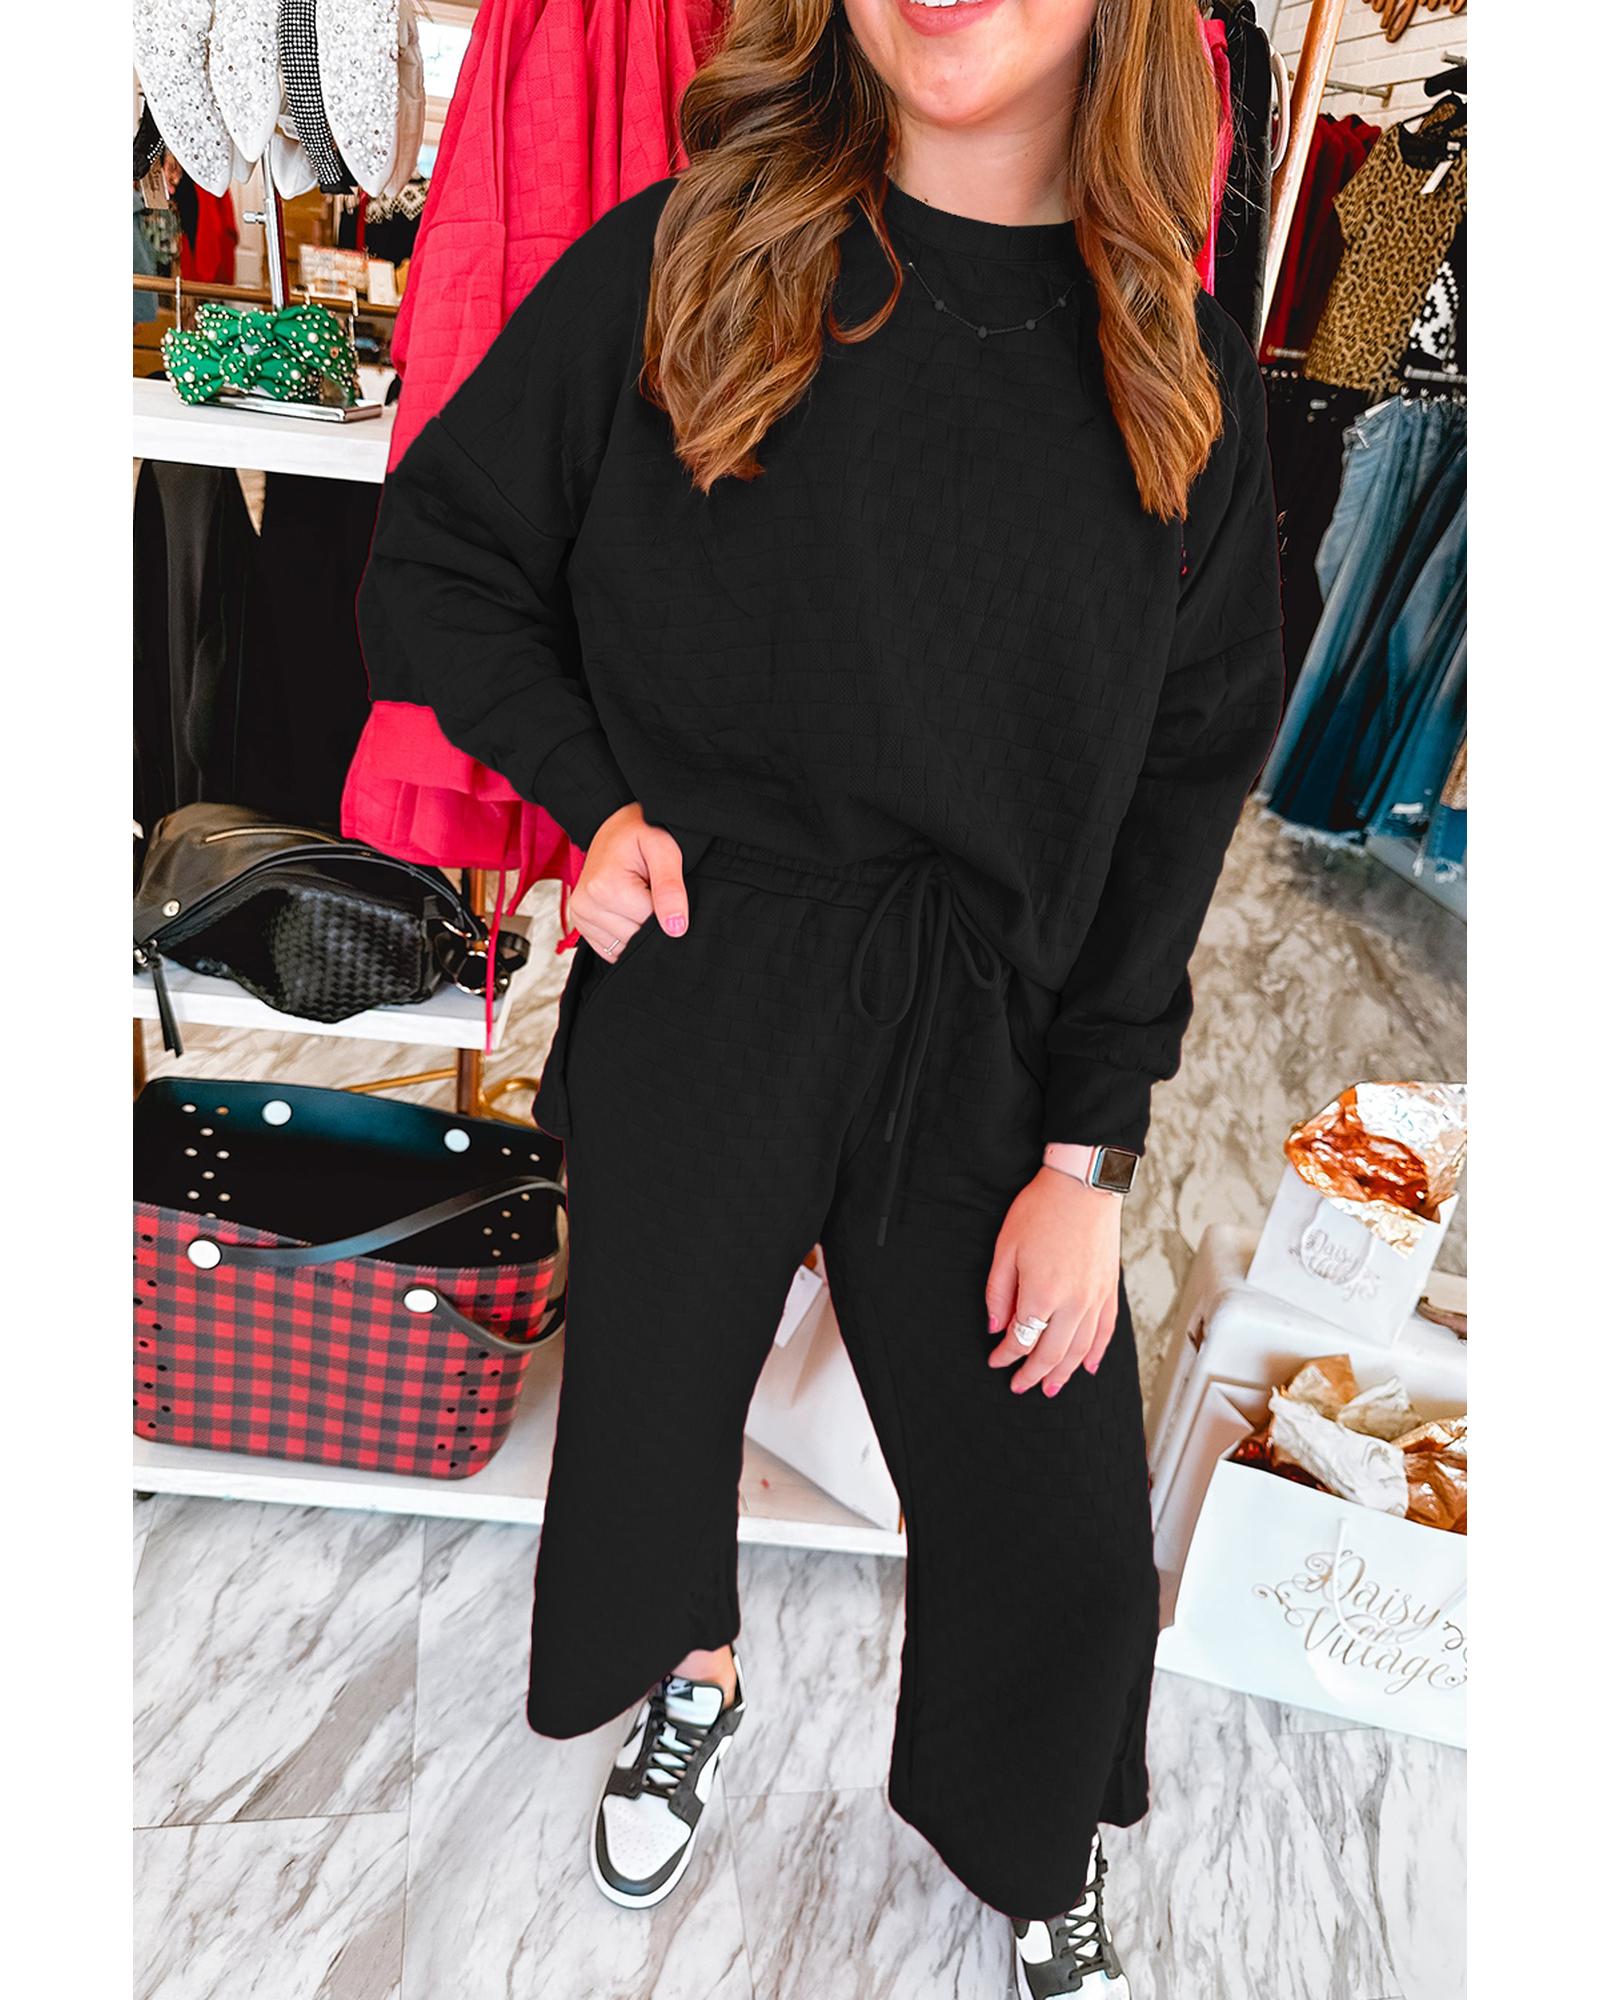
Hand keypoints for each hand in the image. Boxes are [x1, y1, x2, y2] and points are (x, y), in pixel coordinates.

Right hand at [570, 804, 688, 959]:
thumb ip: (670, 888)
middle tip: (648, 886)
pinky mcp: (582, 926)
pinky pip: (612, 949)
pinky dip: (625, 934)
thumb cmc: (641, 832)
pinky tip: (628, 909)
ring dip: (637, 926)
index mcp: (605, 888)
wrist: (615, 826)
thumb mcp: (664, 849)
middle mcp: (586, 906)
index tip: (657, 882)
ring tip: (636, 893)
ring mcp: (580, 918)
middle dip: (651, 917)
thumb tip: (676, 928)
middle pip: (636, 937)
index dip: (665, 906)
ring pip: (625, 946)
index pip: (650, 922)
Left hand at [984, 1168, 1121, 1395]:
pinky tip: (1088, 1367)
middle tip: (1019, 1386)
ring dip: (1064, 1373)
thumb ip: (999, 1292)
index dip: (1006, 1356)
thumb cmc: (1040, 1210)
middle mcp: (1072, 1304)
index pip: (1022, 1340)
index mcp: (1042, 1294)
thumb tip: (995, 1328)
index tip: (995, 1361)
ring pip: (1080, 1350)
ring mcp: (1095, 1298)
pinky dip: (1096, 1353)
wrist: (1082, 1185)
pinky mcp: (1109, 1290)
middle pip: (1051, 1353)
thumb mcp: (1006, 1248)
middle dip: (1033, 1374)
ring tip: (1050, 1388)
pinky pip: (1105, 1331)